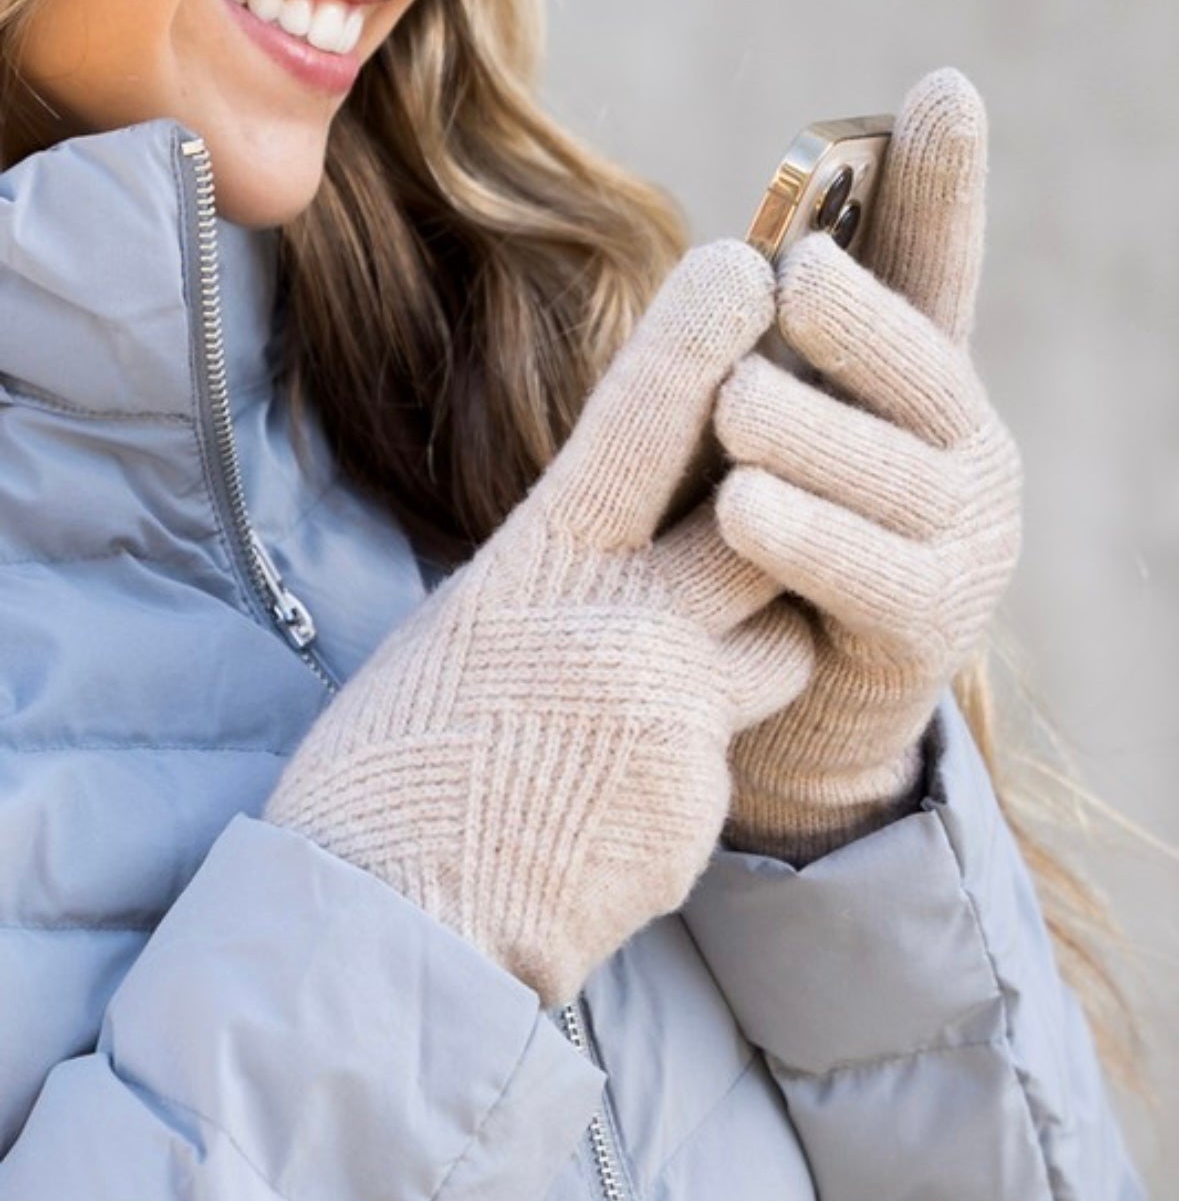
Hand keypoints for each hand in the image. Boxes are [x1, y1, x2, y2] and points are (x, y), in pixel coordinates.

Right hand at [265, 243, 814, 1007]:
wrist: (389, 933)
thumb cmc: (388, 778)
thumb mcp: (456, 641)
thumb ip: (548, 585)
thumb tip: (610, 555)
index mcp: (536, 572)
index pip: (638, 426)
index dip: (700, 341)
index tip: (750, 267)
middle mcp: (620, 630)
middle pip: (764, 523)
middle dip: (784, 501)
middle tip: (779, 490)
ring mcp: (671, 721)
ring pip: (783, 645)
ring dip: (755, 650)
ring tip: (659, 699)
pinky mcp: (699, 806)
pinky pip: (731, 754)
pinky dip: (689, 763)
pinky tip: (608, 805)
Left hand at [715, 68, 1021, 860]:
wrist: (785, 717)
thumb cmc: (752, 554)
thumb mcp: (764, 445)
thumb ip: (766, 364)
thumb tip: (736, 258)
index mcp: (919, 388)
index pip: (936, 273)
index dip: (941, 189)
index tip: (941, 91)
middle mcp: (964, 450)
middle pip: (918, 363)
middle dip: (857, 324)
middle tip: (794, 285)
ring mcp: (964, 541)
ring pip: (888, 467)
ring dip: (812, 434)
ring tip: (739, 408)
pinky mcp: (930, 628)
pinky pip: (868, 571)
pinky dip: (806, 539)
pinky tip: (741, 509)